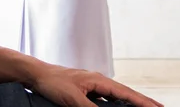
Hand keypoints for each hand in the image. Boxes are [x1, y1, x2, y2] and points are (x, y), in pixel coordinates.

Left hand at [31, 64, 163, 106]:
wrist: (37, 75)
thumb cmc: (53, 82)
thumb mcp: (74, 100)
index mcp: (99, 80)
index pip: (127, 93)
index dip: (143, 102)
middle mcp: (98, 81)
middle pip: (125, 94)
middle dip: (143, 101)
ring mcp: (92, 85)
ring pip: (117, 96)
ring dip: (130, 103)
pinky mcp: (85, 90)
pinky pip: (105, 98)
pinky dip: (116, 104)